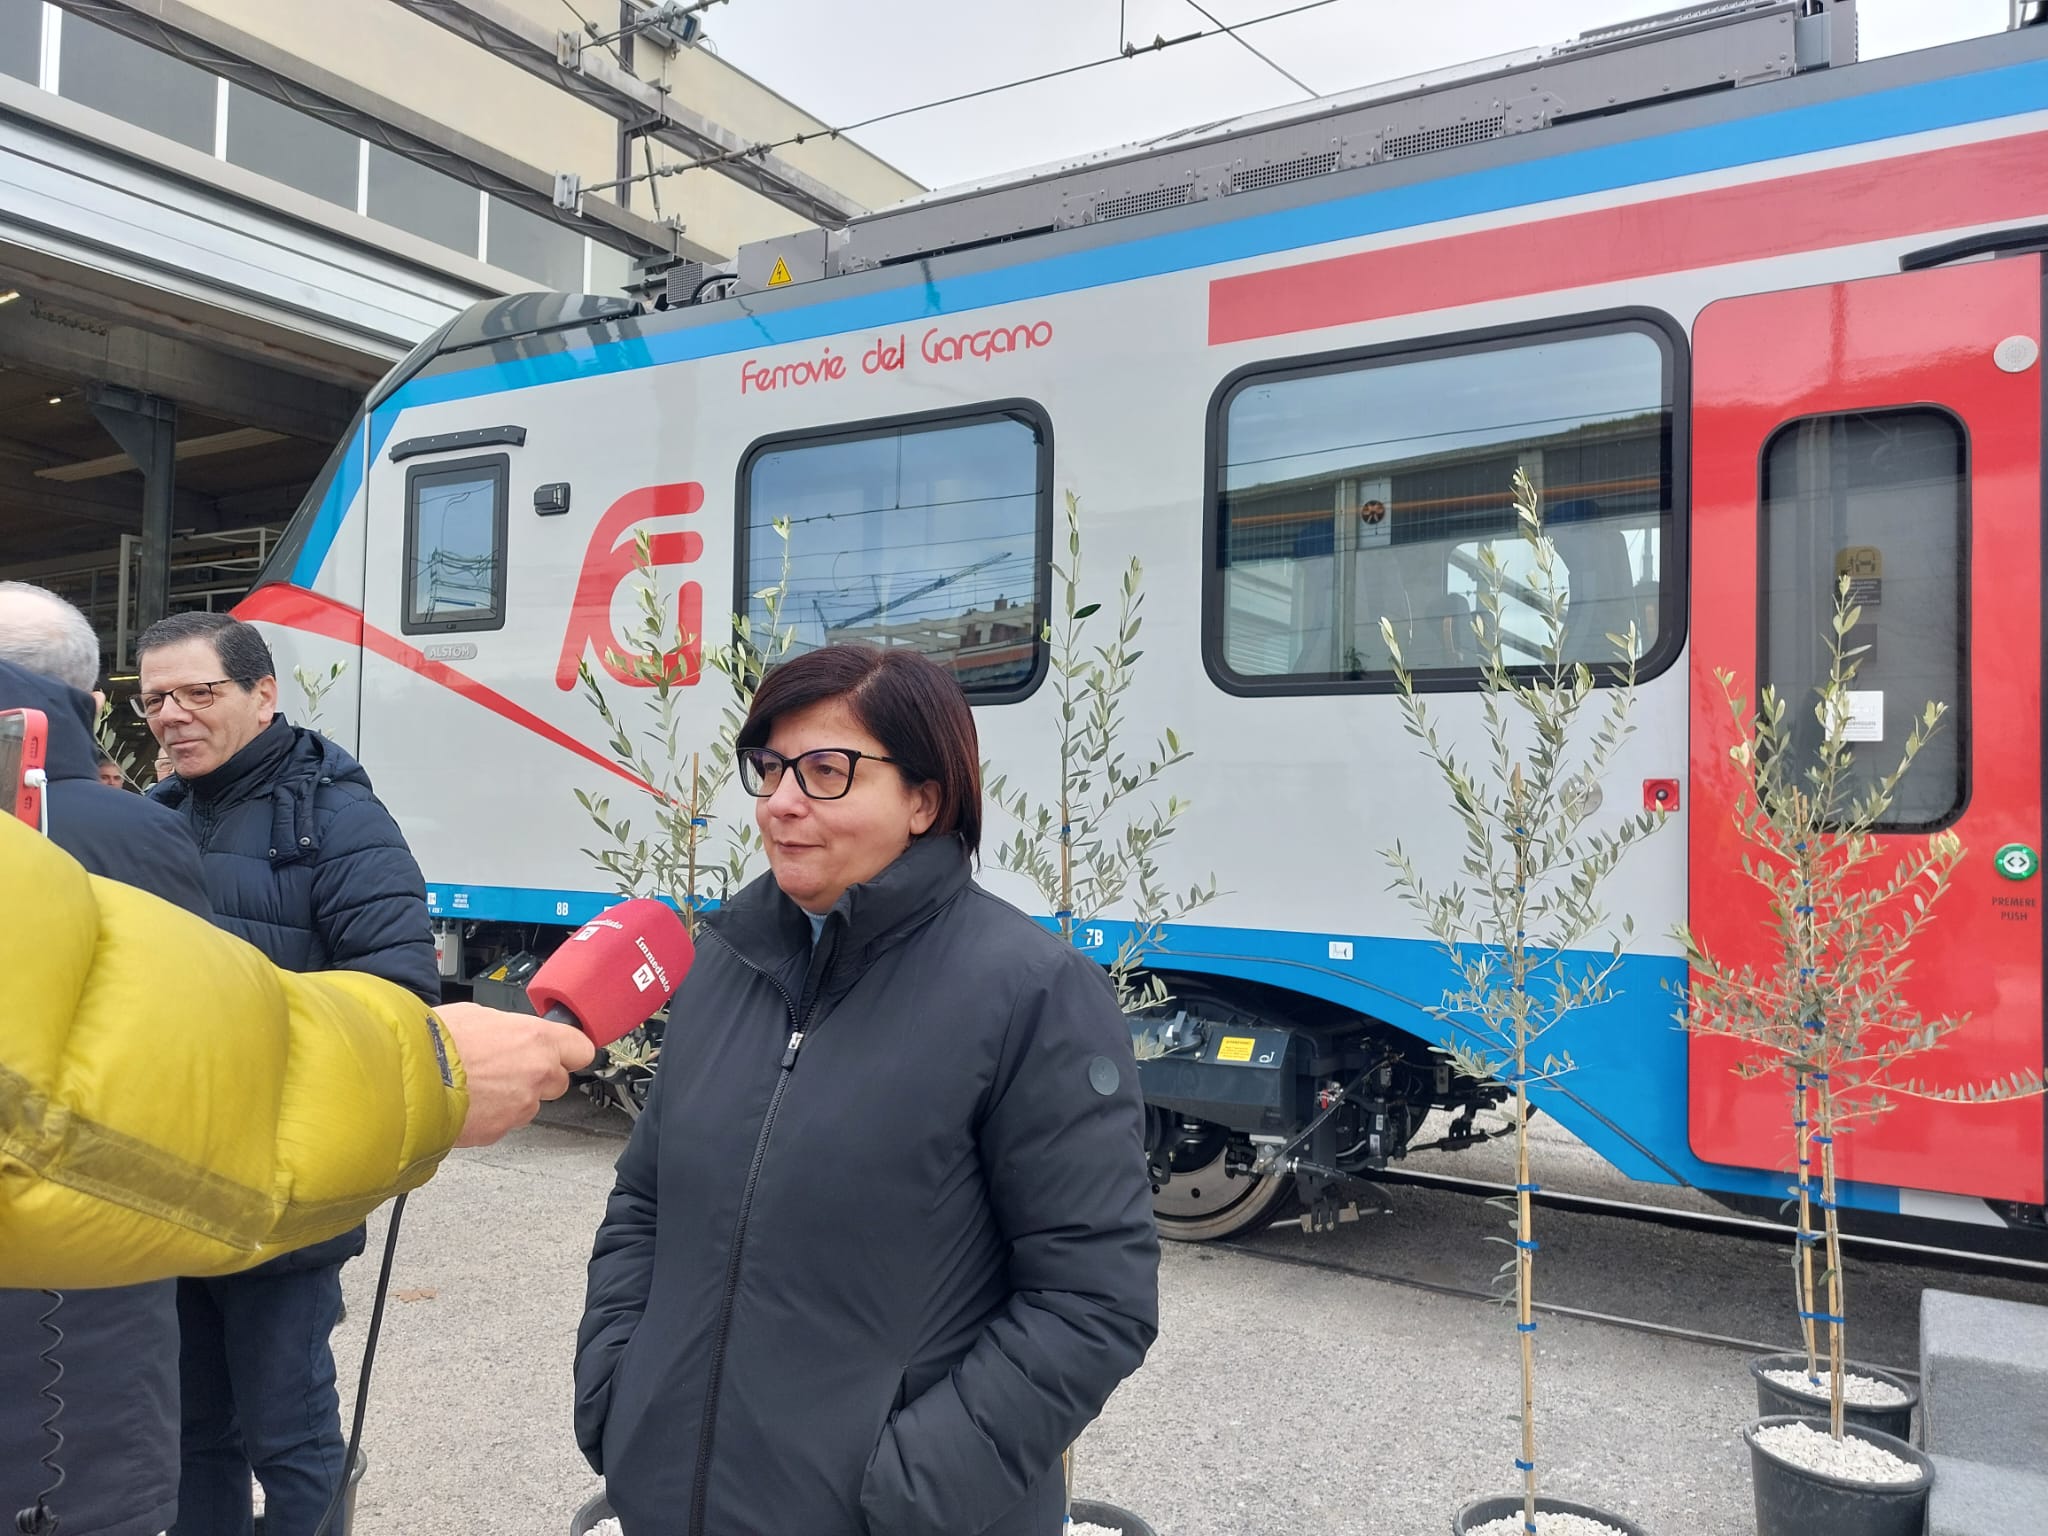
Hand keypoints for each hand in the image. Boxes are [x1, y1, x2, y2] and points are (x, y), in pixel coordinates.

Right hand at [437, 1002, 597, 1146]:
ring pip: (529, 1105)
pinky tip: (467, 1102)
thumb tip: (508, 1034)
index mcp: (537, 1039)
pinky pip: (503, 1123)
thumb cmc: (434, 1042)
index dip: (569, 1050)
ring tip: (478, 1085)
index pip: (581, 1048)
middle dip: (539, 1077)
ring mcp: (520, 1106)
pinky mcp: (499, 1131)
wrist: (404, 1078)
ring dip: (512, 1098)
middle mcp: (537, 1074)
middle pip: (558, 1081)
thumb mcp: (477, 1015)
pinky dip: (489, 1116)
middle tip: (508, 1069)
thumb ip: (507, 1029)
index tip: (564, 1052)